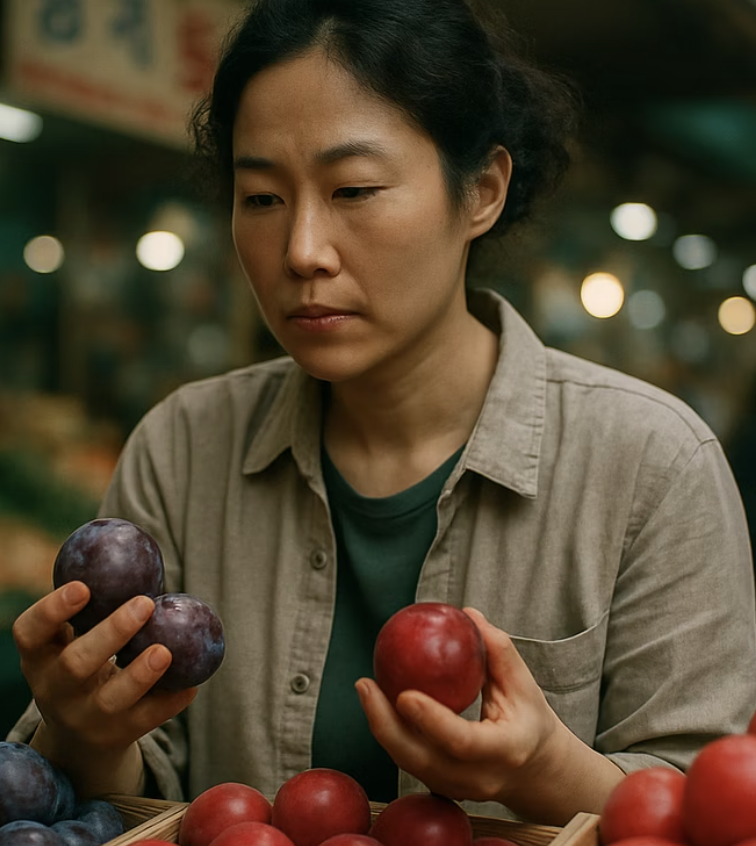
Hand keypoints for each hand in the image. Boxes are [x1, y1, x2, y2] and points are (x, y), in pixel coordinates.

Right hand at [13, 581, 195, 794]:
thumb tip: (131, 548)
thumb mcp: (69, 640)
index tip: (82, 586)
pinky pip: (146, 720)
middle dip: (111, 633)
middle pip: (76, 665)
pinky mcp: (116, 736)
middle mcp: (55, 690)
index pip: (30, 633)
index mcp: (40, 658)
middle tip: (144, 602)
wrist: (80, 737)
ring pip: (110, 699)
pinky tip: (190, 683)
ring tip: (165, 649)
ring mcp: (85, 718)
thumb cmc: (82, 663)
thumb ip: (90, 607)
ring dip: (140, 674)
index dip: (51, 610)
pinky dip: (170, 700)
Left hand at [357, 607, 623, 823]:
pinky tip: (376, 701)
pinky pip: (409, 760)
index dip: (431, 720)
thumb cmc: (529, 720)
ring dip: (381, 726)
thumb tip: (467, 614)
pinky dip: (390, 732)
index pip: (462, 742)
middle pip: (422, 760)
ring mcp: (457, 788)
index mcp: (504, 751)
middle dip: (386, 726)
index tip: (404, 694)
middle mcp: (477, 778)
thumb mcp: (524, 684)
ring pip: (408, 763)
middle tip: (365, 685)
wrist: (536, 773)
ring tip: (364, 688)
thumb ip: (498, 650)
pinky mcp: (442, 787)